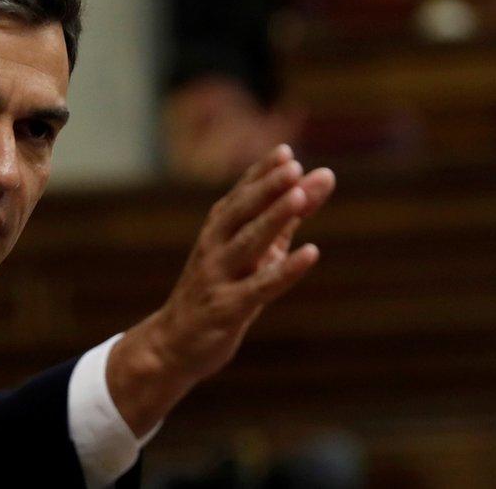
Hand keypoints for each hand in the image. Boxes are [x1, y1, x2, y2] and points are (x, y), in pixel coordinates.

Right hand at [106, 145, 334, 436]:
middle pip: (240, 212)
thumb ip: (288, 216)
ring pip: (247, 243)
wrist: (172, 344)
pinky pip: (260, 287)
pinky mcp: (228, 309)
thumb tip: (322, 176)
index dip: (261, 173)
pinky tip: (311, 253)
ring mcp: (218, 277)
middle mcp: (214, 248)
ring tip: (299, 197)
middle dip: (265, 188)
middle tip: (292, 165)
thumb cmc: (221, 290)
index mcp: (217, 230)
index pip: (241, 195)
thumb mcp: (256, 252)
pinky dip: (285, 270)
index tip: (285, 152)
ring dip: (272, 218)